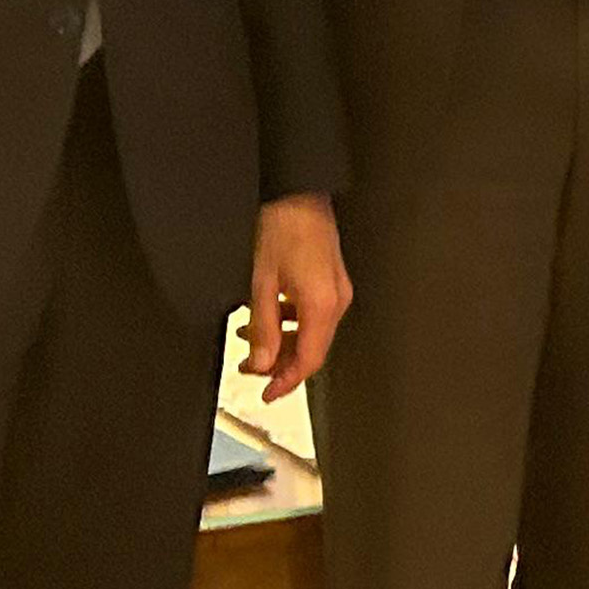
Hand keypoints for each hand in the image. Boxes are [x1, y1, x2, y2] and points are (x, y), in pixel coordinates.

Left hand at [246, 192, 349, 400]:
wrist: (298, 194)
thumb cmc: (283, 228)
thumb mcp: (261, 282)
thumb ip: (262, 328)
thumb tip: (261, 362)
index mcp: (321, 306)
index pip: (307, 360)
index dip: (286, 382)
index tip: (267, 394)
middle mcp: (336, 302)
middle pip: (311, 351)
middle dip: (280, 364)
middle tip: (251, 368)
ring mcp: (337, 292)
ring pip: (312, 334)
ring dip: (283, 343)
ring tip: (252, 340)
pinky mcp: (332, 283)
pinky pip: (314, 316)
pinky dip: (291, 324)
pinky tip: (270, 315)